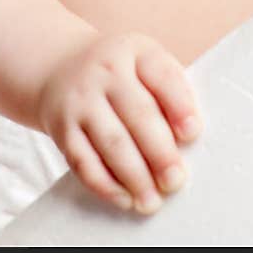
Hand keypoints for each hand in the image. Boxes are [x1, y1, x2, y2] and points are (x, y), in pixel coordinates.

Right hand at [36, 30, 202, 214]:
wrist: (60, 67)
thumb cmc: (118, 74)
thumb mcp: (142, 64)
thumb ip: (168, 92)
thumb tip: (188, 142)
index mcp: (135, 51)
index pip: (161, 75)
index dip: (179, 105)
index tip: (192, 134)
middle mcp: (105, 71)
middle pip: (138, 114)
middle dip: (160, 152)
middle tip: (175, 181)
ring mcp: (81, 100)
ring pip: (112, 142)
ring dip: (135, 177)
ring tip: (153, 201)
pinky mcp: (62, 128)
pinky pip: (84, 161)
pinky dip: (105, 185)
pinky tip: (124, 198)